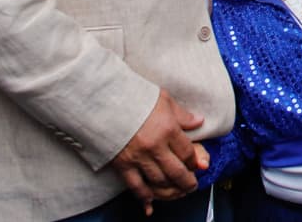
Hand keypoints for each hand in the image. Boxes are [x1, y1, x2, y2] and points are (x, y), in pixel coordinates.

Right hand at [109, 89, 206, 212]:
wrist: (102, 102)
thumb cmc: (134, 97)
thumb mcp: (163, 99)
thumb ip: (182, 115)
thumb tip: (199, 122)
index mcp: (168, 129)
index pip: (188, 153)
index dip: (194, 162)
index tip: (197, 165)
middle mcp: (155, 146)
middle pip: (177, 172)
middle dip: (187, 182)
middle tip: (191, 186)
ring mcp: (138, 158)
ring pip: (159, 182)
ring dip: (170, 191)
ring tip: (177, 193)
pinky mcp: (122, 165)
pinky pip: (136, 187)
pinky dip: (145, 198)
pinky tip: (150, 204)